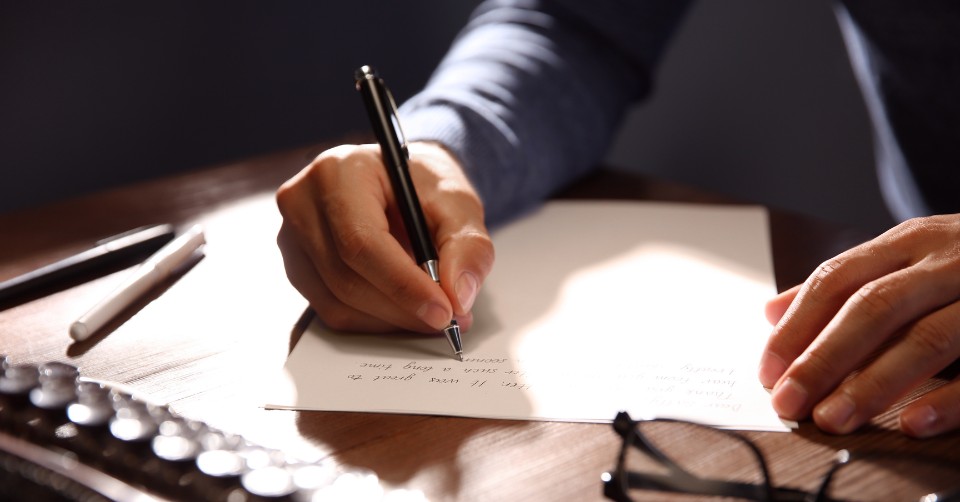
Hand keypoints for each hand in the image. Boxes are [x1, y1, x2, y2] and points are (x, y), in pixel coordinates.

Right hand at [276, 141, 493, 332]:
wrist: (399, 182)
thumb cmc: (424, 186)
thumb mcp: (459, 204)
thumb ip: (468, 246)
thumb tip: (459, 294)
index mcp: (339, 171)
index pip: (361, 242)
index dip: (403, 285)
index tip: (444, 311)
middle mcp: (302, 202)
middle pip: (346, 278)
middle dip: (403, 308)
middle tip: (450, 318)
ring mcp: (292, 236)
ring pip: (337, 302)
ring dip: (390, 319)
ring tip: (432, 311)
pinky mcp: (297, 265)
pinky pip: (331, 310)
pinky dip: (373, 320)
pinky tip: (403, 309)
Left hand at [759, 214, 959, 437]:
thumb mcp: (909, 260)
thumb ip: (845, 286)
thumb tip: (771, 312)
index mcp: (910, 241)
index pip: (837, 279)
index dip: (798, 326)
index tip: (767, 370)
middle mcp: (949, 259)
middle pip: (873, 308)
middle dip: (823, 359)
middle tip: (789, 402)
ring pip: (926, 337)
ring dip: (873, 383)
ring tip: (834, 418)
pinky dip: (951, 398)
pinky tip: (915, 422)